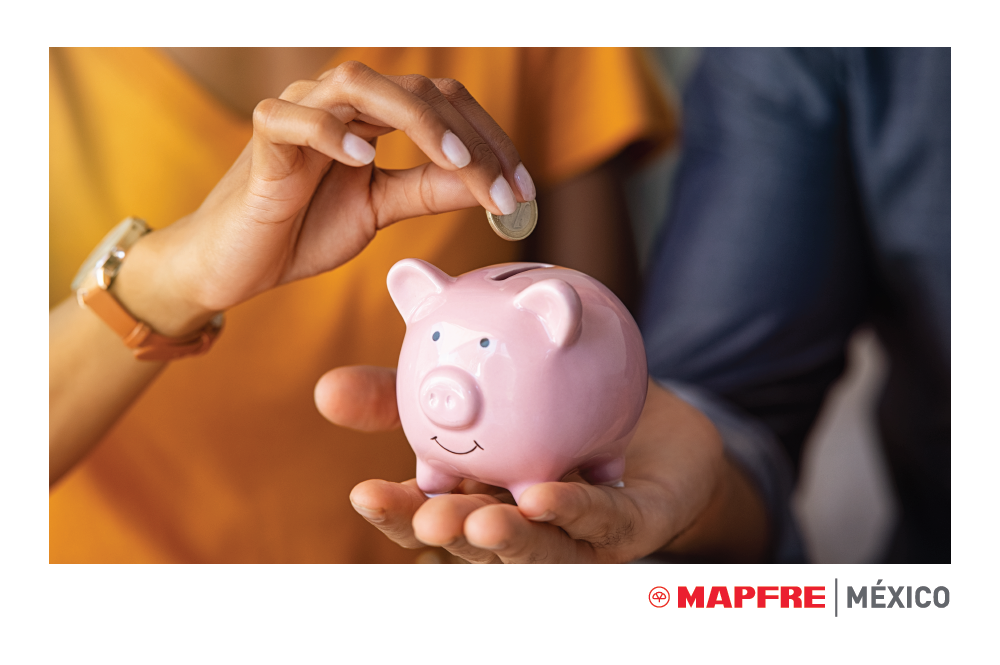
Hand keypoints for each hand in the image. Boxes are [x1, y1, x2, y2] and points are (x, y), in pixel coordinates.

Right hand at [115, 61, 535, 334]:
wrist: (237, 263)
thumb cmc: (303, 228)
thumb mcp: (379, 209)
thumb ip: (427, 191)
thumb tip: (486, 184)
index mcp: (372, 116)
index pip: (444, 105)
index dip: (489, 141)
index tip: (523, 190)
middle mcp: (340, 102)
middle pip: (418, 90)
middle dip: (470, 138)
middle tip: (505, 189)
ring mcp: (299, 113)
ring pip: (360, 84)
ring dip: (418, 121)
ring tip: (457, 163)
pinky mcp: (263, 141)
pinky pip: (293, 118)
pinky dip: (329, 131)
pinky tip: (364, 158)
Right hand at [315, 367, 769, 562]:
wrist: (645, 405)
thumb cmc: (552, 402)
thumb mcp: (474, 385)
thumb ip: (406, 391)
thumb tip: (324, 388)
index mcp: (478, 495)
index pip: (430, 512)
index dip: (398, 511)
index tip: (363, 493)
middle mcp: (521, 524)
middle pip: (474, 542)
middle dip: (446, 535)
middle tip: (425, 517)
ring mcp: (575, 533)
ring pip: (537, 548)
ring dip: (506, 540)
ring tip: (477, 523)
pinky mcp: (628, 526)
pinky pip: (602, 522)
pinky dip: (575, 511)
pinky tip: (547, 495)